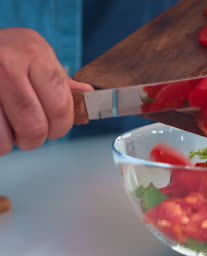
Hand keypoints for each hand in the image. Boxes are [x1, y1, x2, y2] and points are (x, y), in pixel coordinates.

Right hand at [0, 28, 92, 154]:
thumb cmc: (7, 52)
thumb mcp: (36, 56)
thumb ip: (60, 80)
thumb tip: (88, 94)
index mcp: (34, 54)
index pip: (60, 105)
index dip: (61, 126)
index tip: (56, 130)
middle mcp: (7, 64)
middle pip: (34, 126)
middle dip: (36, 139)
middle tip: (32, 135)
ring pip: (5, 138)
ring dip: (10, 143)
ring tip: (10, 130)